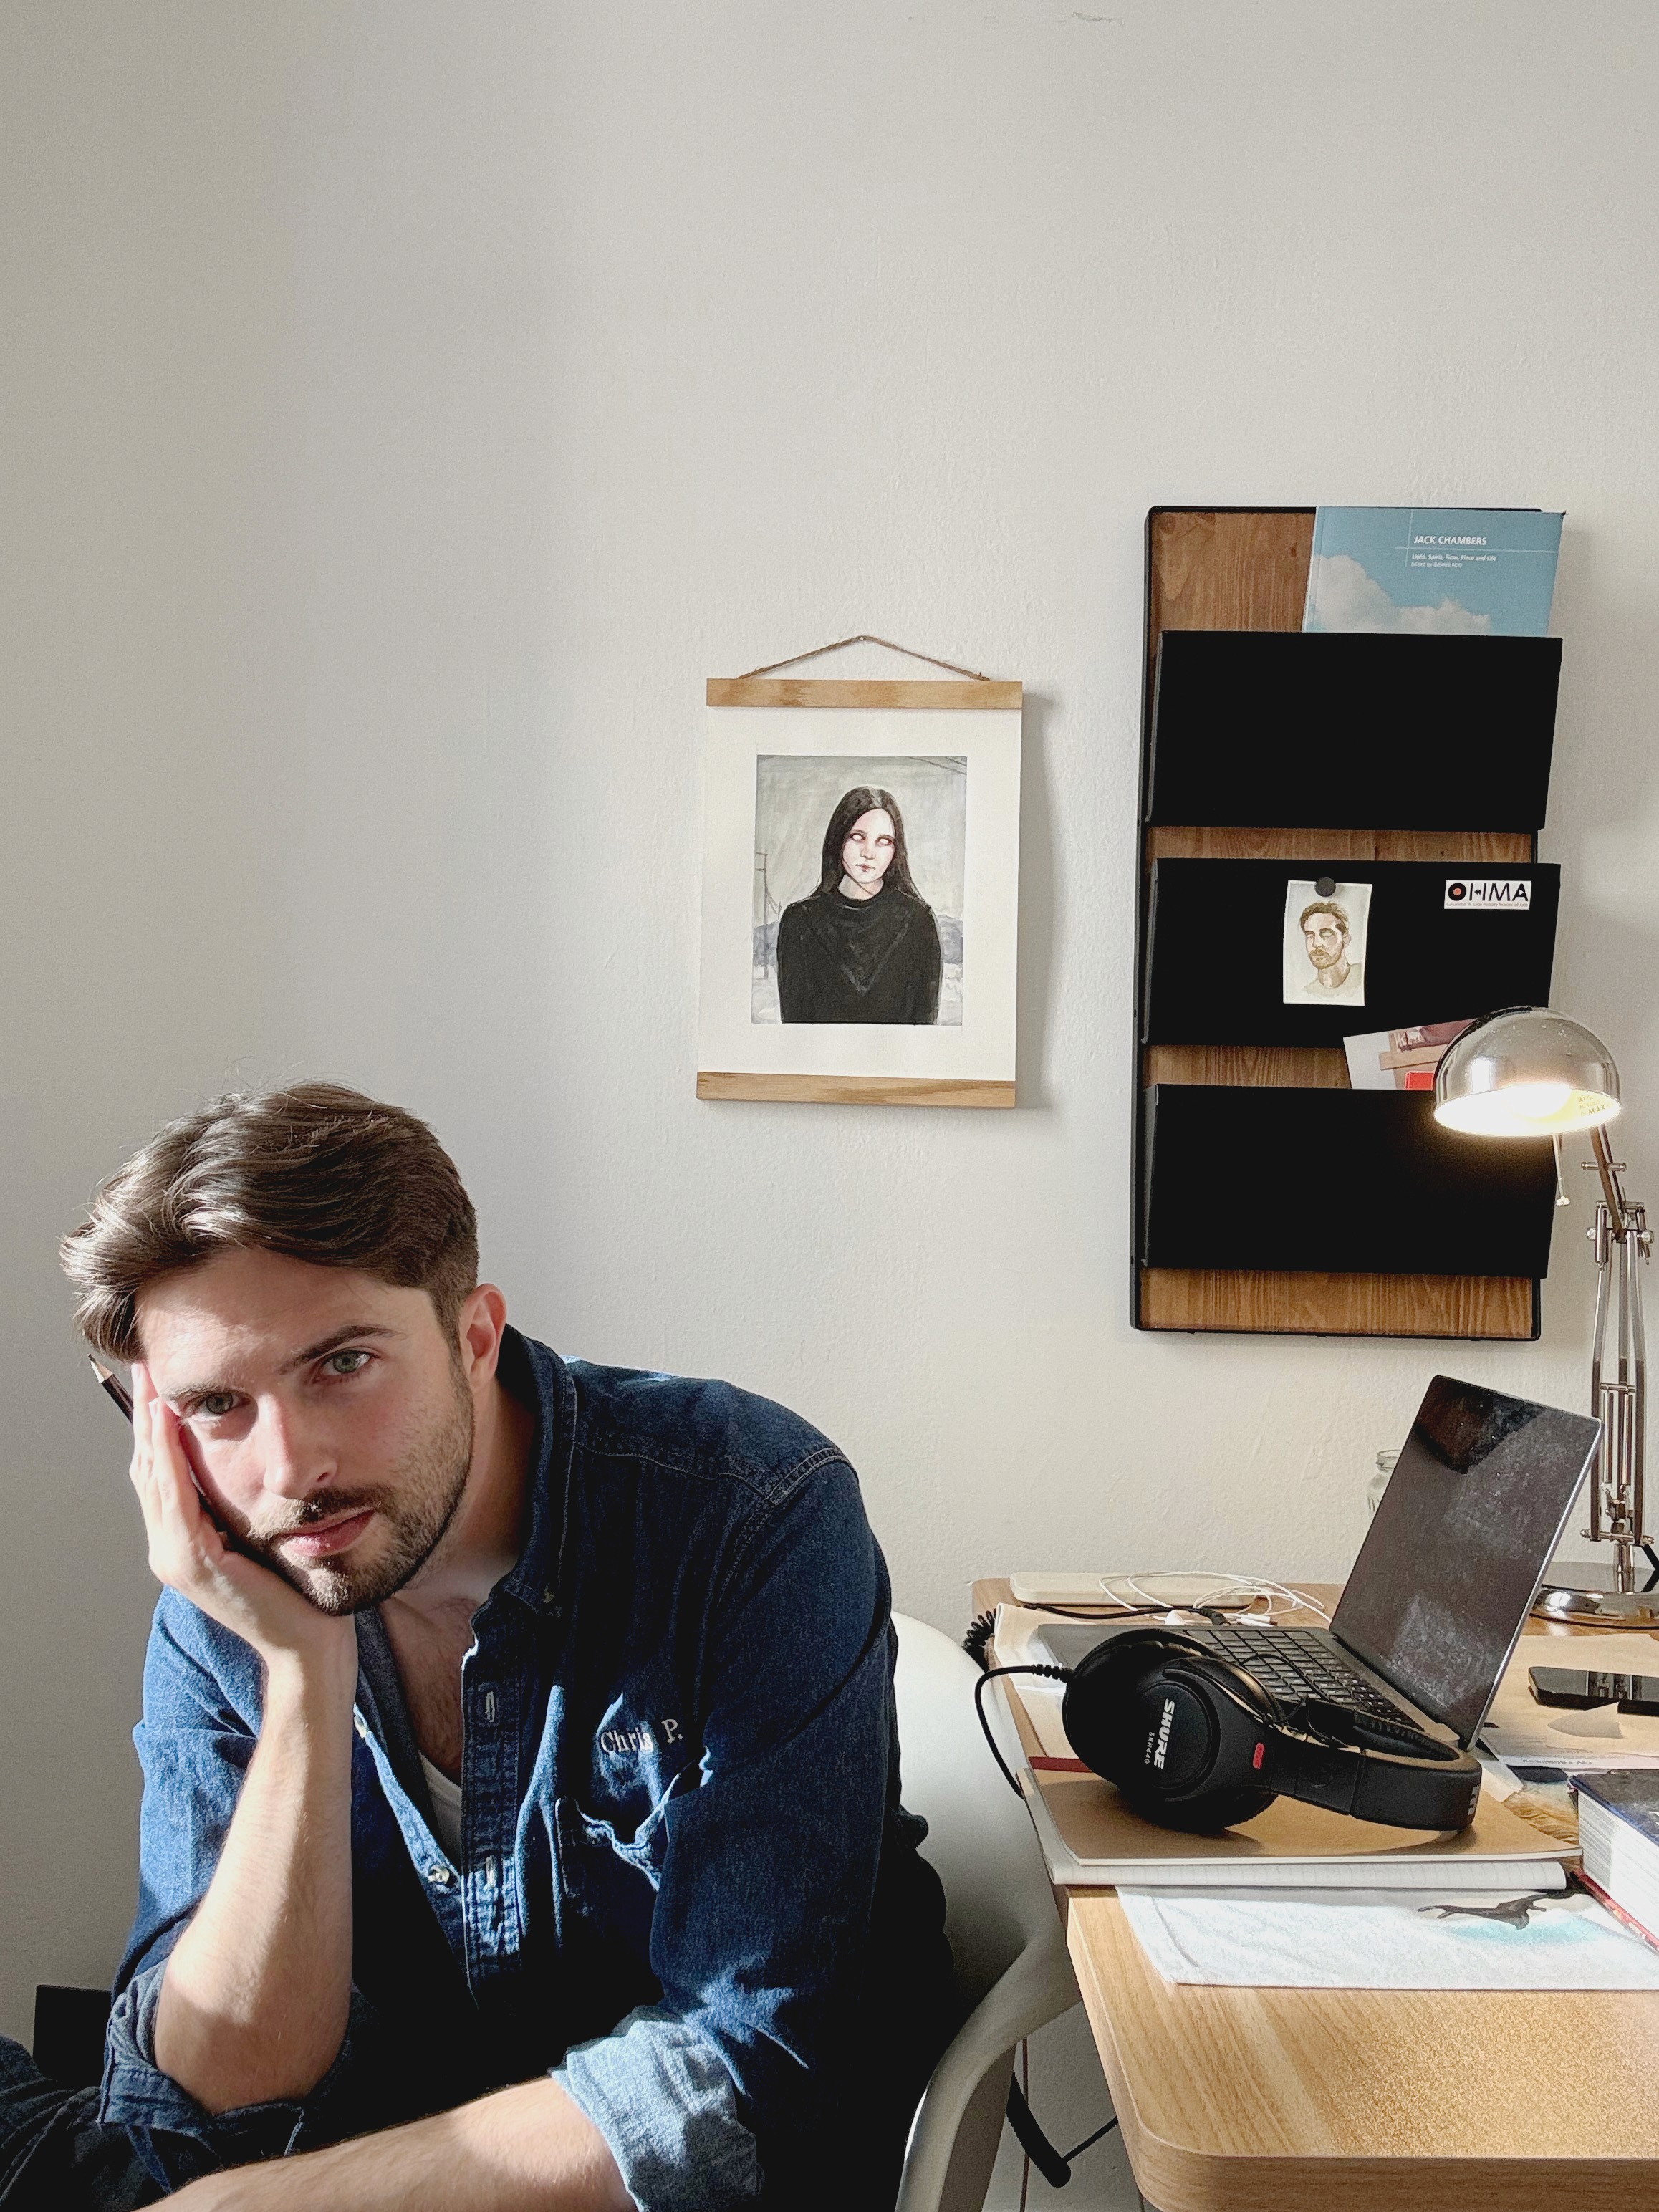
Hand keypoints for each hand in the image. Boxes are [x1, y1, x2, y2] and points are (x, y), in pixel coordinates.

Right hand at [129, 1366, 354, 1676]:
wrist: (308, 1643)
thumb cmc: (297, 1590)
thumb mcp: (264, 1535)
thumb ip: (245, 1506)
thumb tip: (251, 1459)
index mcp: (183, 1544)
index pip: (160, 1474)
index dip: (155, 1427)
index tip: (160, 1380)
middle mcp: (169, 1551)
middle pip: (148, 1468)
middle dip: (146, 1414)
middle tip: (147, 1363)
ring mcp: (175, 1559)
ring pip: (154, 1477)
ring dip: (151, 1426)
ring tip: (154, 1380)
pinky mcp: (193, 1562)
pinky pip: (175, 1499)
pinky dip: (169, 1457)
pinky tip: (170, 1422)